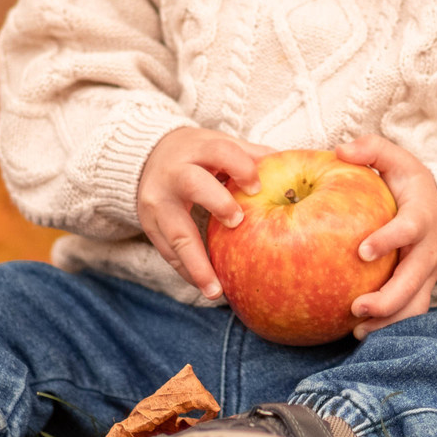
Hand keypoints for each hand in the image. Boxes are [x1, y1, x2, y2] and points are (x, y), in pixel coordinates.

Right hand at [137, 127, 271, 298]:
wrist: (147, 158)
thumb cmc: (197, 155)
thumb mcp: (219, 145)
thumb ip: (250, 156)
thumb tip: (289, 166)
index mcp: (197, 149)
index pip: (219, 151)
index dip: (241, 167)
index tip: (257, 187)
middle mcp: (174, 173)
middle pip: (193, 184)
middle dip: (217, 203)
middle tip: (237, 223)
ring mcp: (158, 202)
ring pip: (176, 232)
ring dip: (197, 263)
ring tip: (216, 291)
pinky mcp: (150, 226)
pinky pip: (169, 253)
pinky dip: (188, 271)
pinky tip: (207, 287)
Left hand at [335, 133, 436, 333]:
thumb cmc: (411, 184)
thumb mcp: (397, 159)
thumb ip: (371, 149)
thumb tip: (341, 151)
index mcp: (422, 217)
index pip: (408, 230)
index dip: (388, 240)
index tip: (362, 251)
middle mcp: (429, 250)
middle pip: (414, 281)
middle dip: (388, 299)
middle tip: (356, 307)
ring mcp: (428, 273)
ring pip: (415, 305)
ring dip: (389, 321)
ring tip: (358, 331)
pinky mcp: (422, 287)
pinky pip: (409, 312)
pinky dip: (389, 326)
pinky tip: (360, 333)